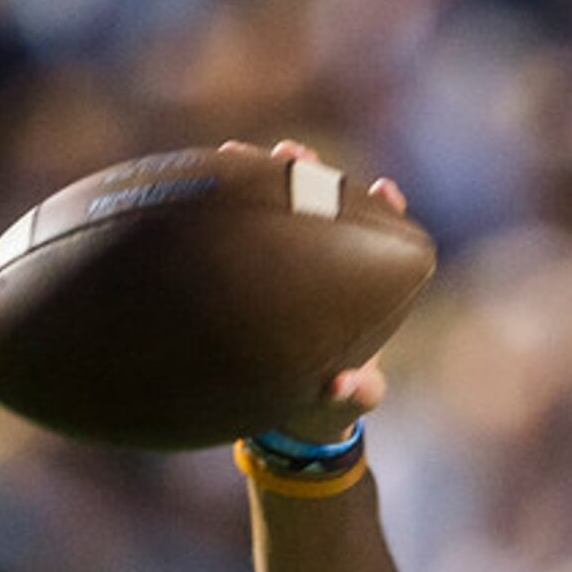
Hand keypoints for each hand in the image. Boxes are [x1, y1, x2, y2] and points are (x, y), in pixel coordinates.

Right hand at [219, 138, 404, 443]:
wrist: (283, 420)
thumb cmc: (325, 407)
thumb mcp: (342, 405)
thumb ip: (354, 395)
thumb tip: (345, 385)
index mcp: (357, 289)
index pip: (374, 238)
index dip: (381, 210)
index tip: (383, 189)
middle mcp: (318, 268)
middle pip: (319, 207)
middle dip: (309, 175)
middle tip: (293, 151)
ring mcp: (276, 267)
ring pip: (269, 213)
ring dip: (255, 182)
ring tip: (235, 153)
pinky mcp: (240, 274)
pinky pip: (227, 239)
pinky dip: (213, 215)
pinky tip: (188, 188)